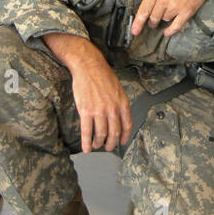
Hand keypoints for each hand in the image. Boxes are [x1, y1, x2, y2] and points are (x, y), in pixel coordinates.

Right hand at [44, 36, 132, 152]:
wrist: (88, 66)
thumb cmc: (102, 74)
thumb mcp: (118, 88)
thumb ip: (119, 103)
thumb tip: (119, 115)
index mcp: (122, 103)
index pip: (127, 125)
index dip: (125, 136)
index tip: (122, 142)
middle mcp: (113, 109)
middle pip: (114, 133)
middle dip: (111, 143)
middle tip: (108, 147)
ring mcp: (99, 111)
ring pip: (101, 135)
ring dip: (98, 143)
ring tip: (96, 145)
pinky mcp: (86, 111)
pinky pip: (87, 132)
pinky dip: (86, 143)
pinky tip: (86, 148)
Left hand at [128, 0, 213, 38]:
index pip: (143, 11)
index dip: (138, 23)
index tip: (135, 31)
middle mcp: (164, 0)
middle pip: (153, 18)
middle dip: (151, 21)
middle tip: (152, 21)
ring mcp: (175, 7)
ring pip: (164, 20)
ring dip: (163, 19)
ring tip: (165, 14)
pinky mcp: (186, 11)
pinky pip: (176, 26)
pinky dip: (171, 31)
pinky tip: (167, 32)